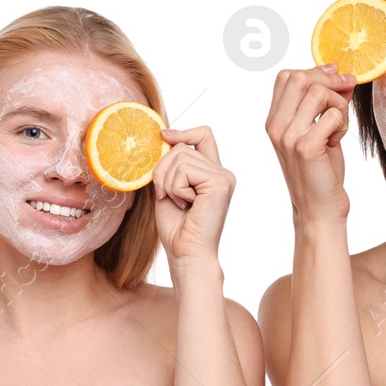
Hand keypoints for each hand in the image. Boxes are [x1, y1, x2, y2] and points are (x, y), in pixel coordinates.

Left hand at [152, 125, 234, 271]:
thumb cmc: (177, 228)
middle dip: (162, 170)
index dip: (183, 131)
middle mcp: (221, 172)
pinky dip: (176, 188)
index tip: (164, 136)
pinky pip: (185, 170)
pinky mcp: (220, 183)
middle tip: (165, 195)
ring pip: (180, 156)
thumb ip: (170, 166)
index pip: (203, 135)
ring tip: (178, 203)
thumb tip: (164, 137)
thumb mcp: (168, 189)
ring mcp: (224, 177)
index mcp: (211, 173)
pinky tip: (186, 205)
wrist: (186, 253)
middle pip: (182, 147)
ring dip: (168, 182)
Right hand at [266, 65, 357, 223]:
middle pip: (299, 78)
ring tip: (339, 126)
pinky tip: (337, 140)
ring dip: (338, 104)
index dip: (315, 72)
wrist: (319, 210)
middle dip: (329, 81)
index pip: (286, 77)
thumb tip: (339, 75)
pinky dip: (342, 124)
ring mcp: (289, 137)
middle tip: (346, 92)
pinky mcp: (306, 147)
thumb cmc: (320, 173)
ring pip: (318, 93)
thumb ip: (321, 105)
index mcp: (274, 122)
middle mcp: (276, 127)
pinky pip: (332, 115)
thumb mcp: (316, 132)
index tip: (336, 79)